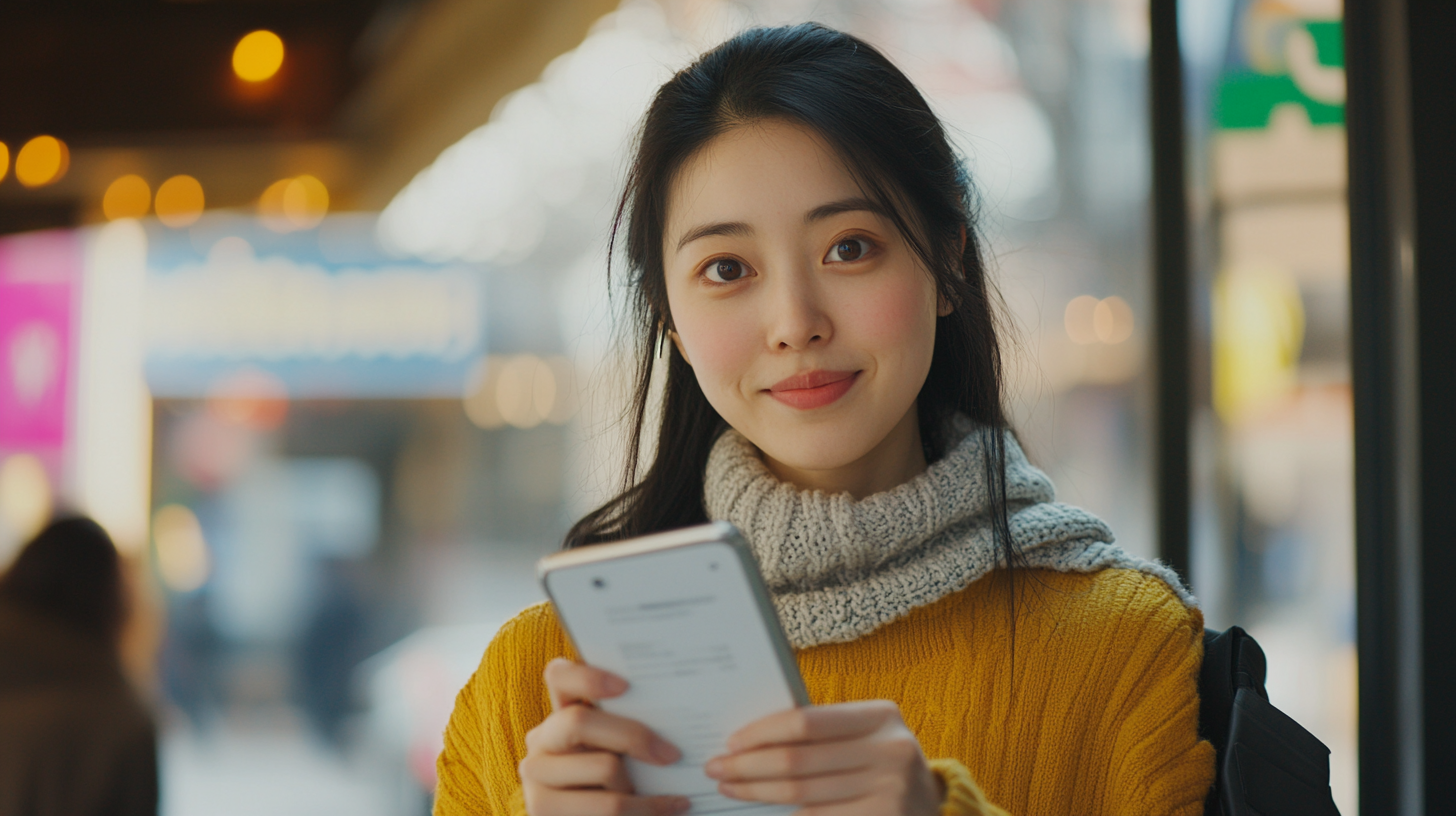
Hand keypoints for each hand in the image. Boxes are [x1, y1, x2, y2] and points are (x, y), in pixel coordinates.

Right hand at [520, 658, 690, 815]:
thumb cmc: (621, 779)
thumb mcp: (620, 749)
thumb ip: (628, 727)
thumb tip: (675, 716)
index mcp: (561, 711)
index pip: (559, 676)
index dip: (587, 676)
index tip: (626, 686)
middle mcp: (541, 739)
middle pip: (578, 721)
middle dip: (633, 736)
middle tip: (672, 754)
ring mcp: (535, 775)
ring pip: (603, 767)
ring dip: (640, 784)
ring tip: (667, 794)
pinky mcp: (540, 808)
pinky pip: (608, 805)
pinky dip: (648, 808)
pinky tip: (672, 807)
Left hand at [704, 700, 944, 815]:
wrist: (928, 807)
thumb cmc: (878, 763)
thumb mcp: (864, 735)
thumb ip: (822, 732)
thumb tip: (749, 738)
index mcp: (881, 715)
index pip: (806, 720)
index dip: (762, 732)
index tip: (732, 742)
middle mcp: (891, 750)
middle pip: (798, 760)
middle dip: (748, 766)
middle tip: (717, 769)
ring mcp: (891, 790)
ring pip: (802, 795)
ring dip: (757, 793)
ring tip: (730, 789)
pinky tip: (763, 811)